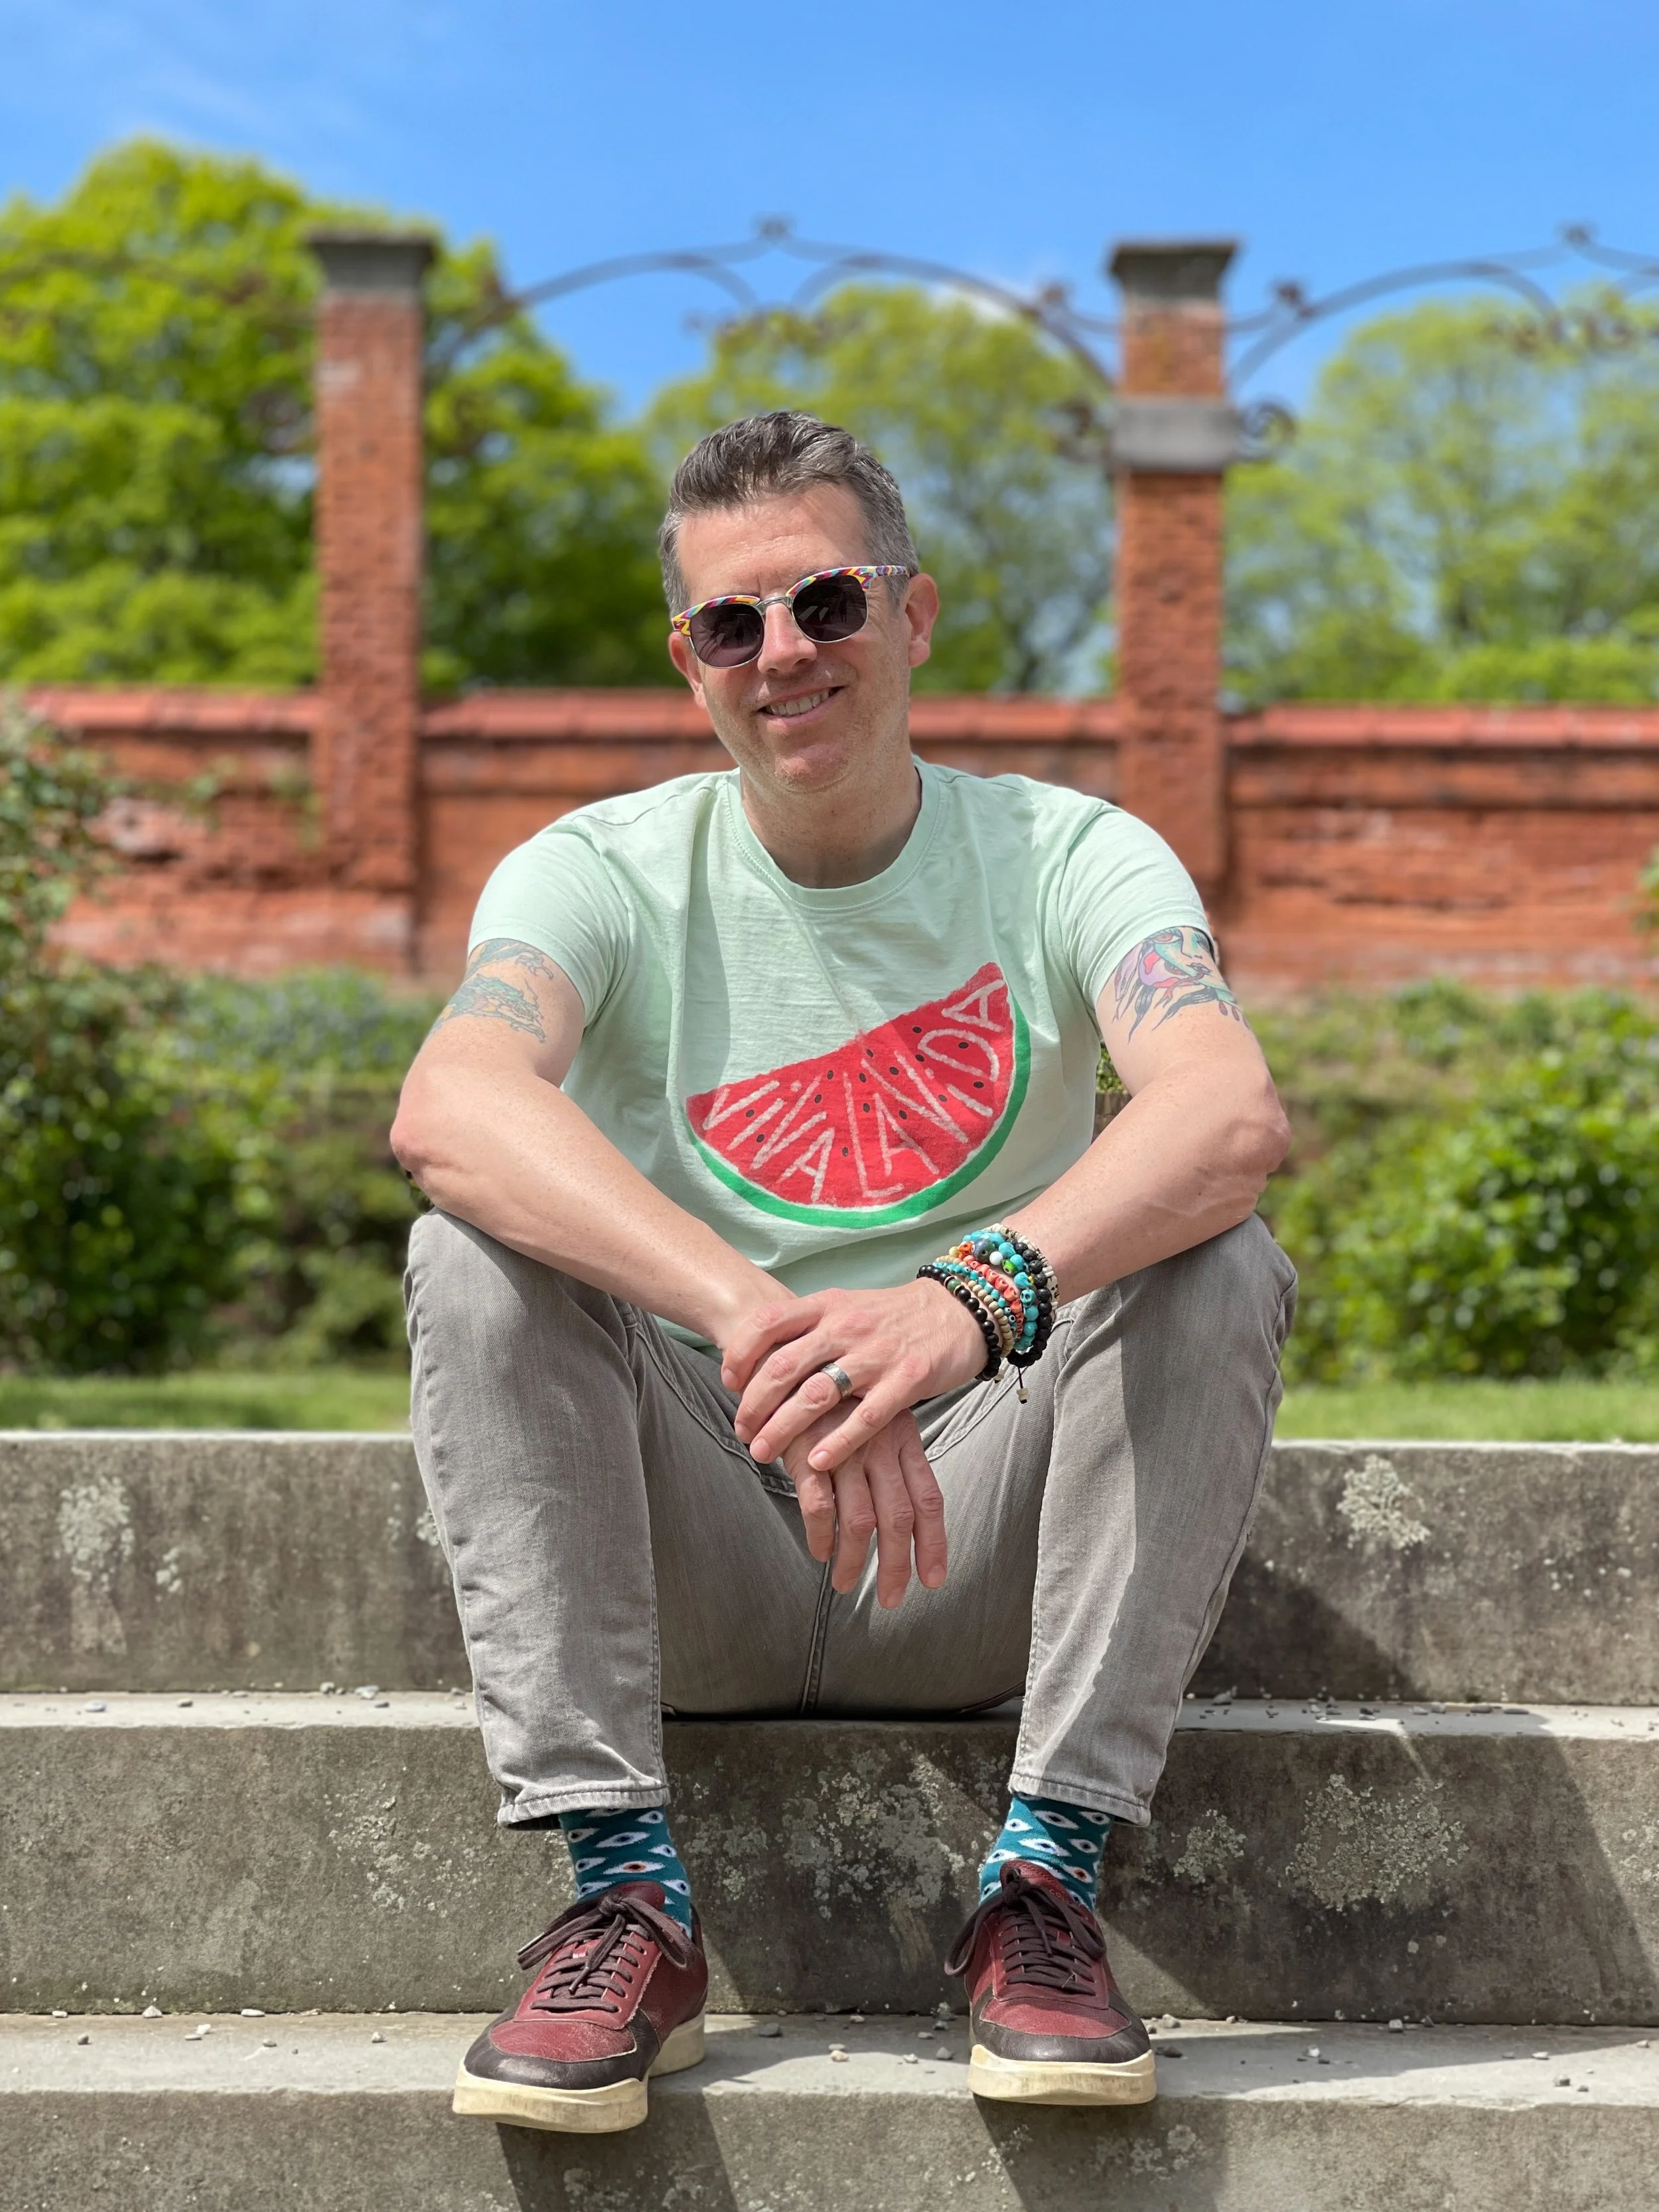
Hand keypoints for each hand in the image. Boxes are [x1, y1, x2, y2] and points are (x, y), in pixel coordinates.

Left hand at [723, 1278, 986, 1474]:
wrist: (957, 1310)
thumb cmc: (892, 1317)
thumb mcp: (845, 1308)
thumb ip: (807, 1329)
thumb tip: (759, 1358)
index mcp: (827, 1305)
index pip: (768, 1322)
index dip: (741, 1353)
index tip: (728, 1382)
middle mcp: (847, 1325)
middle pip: (784, 1365)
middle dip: (754, 1403)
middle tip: (742, 1430)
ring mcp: (877, 1353)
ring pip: (817, 1394)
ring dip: (783, 1428)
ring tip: (763, 1452)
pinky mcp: (908, 1379)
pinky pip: (865, 1417)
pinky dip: (837, 1442)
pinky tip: (816, 1463)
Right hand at [781, 1404, 946, 1606]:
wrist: (791, 1359)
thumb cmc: (834, 1396)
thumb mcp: (876, 1418)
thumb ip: (892, 1458)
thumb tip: (903, 1510)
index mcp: (903, 1438)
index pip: (928, 1498)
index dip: (934, 1542)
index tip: (933, 1579)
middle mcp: (880, 1445)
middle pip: (899, 1517)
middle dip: (898, 1565)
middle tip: (892, 1599)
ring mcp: (845, 1449)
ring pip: (861, 1520)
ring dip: (855, 1561)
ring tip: (846, 1585)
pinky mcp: (808, 1453)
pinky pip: (820, 1507)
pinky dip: (821, 1536)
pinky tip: (821, 1553)